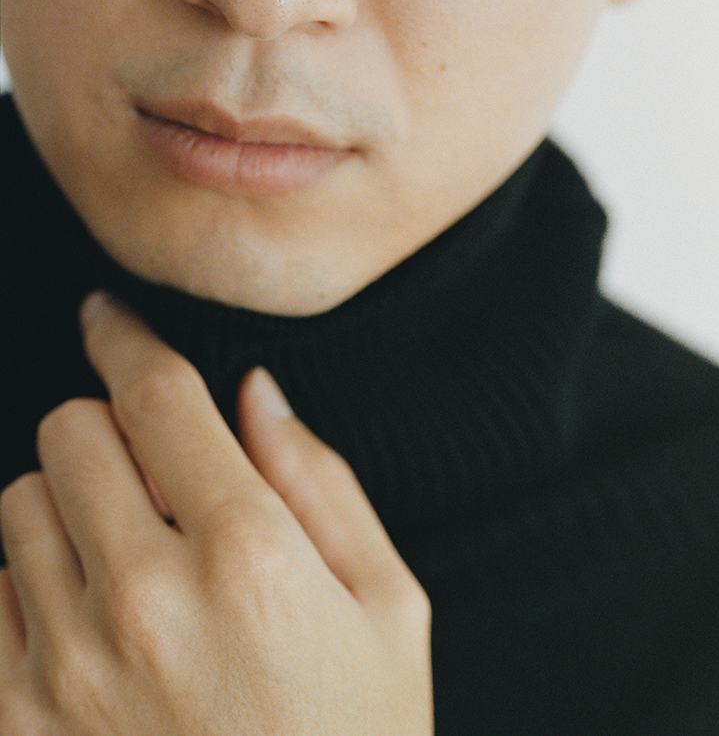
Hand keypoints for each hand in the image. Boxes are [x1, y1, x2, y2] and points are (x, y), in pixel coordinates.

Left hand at [0, 293, 432, 733]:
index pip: (156, 394)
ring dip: (68, 504)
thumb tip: (255, 395)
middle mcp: (144, 601)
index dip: (124, 335)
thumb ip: (322, 481)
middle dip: (107, 428)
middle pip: (69, 431)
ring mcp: (67, 669)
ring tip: (127, 556)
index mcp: (248, 555)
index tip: (107, 318)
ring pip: (16, 504)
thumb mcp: (387, 606)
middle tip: (152, 470)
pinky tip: (92, 623)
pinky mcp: (19, 724)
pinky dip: (30, 584)